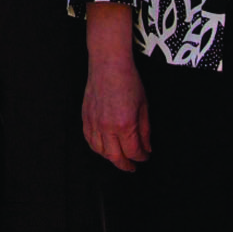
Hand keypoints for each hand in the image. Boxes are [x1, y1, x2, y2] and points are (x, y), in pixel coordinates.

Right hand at [81, 3, 150, 170]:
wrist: (108, 64)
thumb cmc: (129, 81)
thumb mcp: (144, 106)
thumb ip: (145, 130)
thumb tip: (146, 147)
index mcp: (124, 125)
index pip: (133, 151)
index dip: (141, 157)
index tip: (146, 156)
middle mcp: (107, 127)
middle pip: (115, 157)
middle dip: (125, 165)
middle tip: (132, 167)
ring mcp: (94, 123)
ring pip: (100, 151)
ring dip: (110, 158)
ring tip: (119, 158)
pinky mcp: (86, 117)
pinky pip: (89, 140)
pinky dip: (97, 148)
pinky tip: (104, 148)